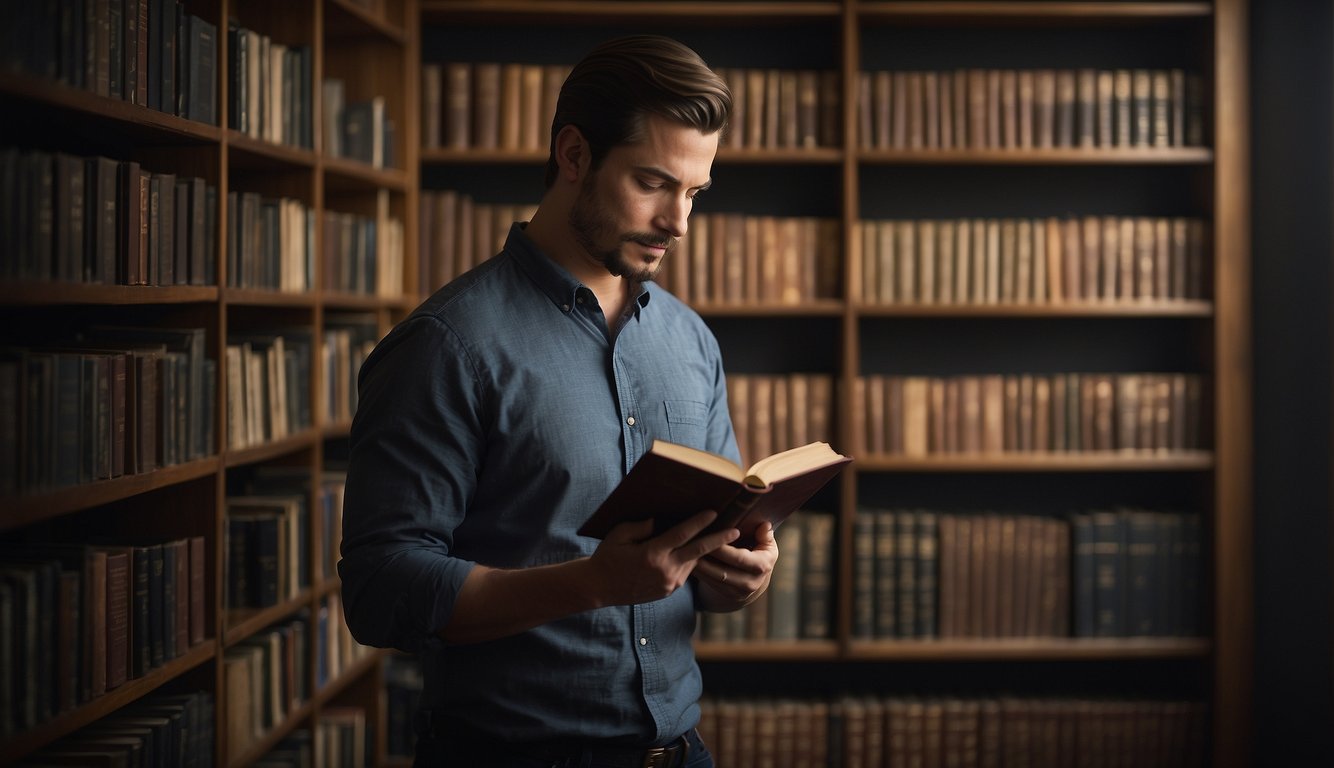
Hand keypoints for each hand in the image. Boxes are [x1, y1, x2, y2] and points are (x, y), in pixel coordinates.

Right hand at [585, 510, 739, 606]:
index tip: (714, 512)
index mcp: (652, 554)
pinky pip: (685, 572)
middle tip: (736, 530)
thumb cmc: (608, 556)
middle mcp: (665, 570)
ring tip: (719, 537)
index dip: (699, 522)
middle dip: (719, 540)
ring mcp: (669, 583)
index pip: (682, 535)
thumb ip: (641, 526)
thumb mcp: (620, 535)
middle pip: (698, 551)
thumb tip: (659, 520)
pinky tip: (696, 551)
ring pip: (693, 562)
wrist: (599, 588)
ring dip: (705, 550)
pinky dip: (691, 561)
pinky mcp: (668, 591)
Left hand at [694, 521, 778, 607]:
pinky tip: (688, 561)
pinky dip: (699, 573)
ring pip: (713, 579)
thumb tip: (765, 525)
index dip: (723, 549)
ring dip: (700, 566)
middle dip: (706, 558)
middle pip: (723, 570)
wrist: (756, 579)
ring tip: (687, 553)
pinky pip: (709, 583)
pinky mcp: (727, 595)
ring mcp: (738, 592)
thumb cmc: (760, 554)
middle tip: (691, 545)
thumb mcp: (767, 544)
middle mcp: (751, 582)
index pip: (739, 558)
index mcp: (762, 566)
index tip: (708, 536)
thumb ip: (765, 535)